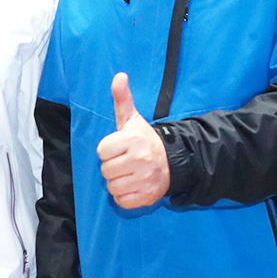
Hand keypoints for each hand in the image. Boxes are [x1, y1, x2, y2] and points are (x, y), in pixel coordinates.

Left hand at [97, 73, 169, 209]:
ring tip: (129, 174)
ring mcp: (144, 179)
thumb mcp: (133, 120)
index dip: (108, 150)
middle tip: (125, 162)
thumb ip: (122, 99)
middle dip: (113, 167)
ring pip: (112, 187)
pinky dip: (124, 196)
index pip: (102, 151)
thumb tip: (119, 76)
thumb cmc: (146, 140)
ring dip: (118, 182)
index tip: (120, 148)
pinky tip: (133, 185)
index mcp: (133, 140)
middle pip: (105, 170)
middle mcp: (140, 160)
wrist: (174, 162)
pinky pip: (122, 201)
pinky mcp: (147, 196)